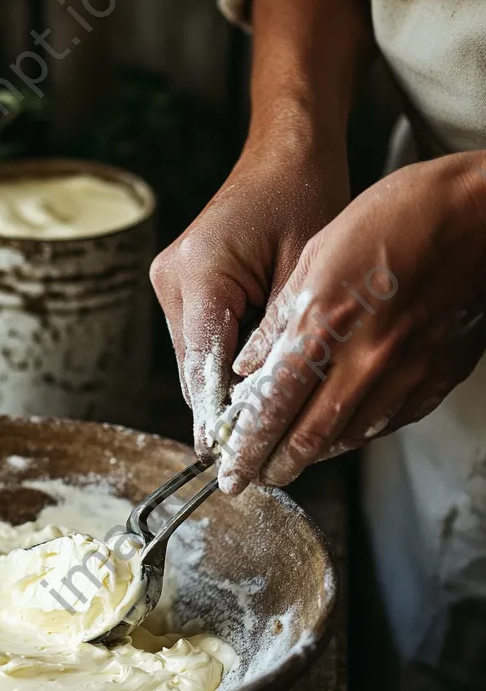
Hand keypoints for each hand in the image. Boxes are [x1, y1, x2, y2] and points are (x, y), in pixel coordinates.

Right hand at [150, 118, 349, 455]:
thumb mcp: (306, 274)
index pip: (202, 361)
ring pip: (192, 358)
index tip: (221, 457)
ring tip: (256, 418)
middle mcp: (171, 279)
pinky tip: (249, 380)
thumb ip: (278, 340)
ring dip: (220, 386)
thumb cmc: (304, 198)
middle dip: (219, 406)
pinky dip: (221, 362)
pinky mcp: (177, 287)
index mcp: (198, 271)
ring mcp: (168, 283)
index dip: (214, 414)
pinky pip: (197, 340)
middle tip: (249, 449)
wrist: (284, 154)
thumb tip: (262, 405)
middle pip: (191, 367)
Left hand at [216, 152, 485, 492]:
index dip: (247, 446)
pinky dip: (354, 435)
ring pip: (349, 436)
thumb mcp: (316, 256)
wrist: (481, 212)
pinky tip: (336, 436)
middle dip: (274, 465)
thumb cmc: (394, 219)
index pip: (273, 406)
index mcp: (324, 326)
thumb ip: (278, 321)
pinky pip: (388, 421)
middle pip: (308, 436)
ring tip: (285, 462)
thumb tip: (246, 368)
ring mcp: (406, 372)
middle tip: (252, 479)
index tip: (230, 470)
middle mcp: (365, 359)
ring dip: (312, 456)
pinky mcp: (437, 375)